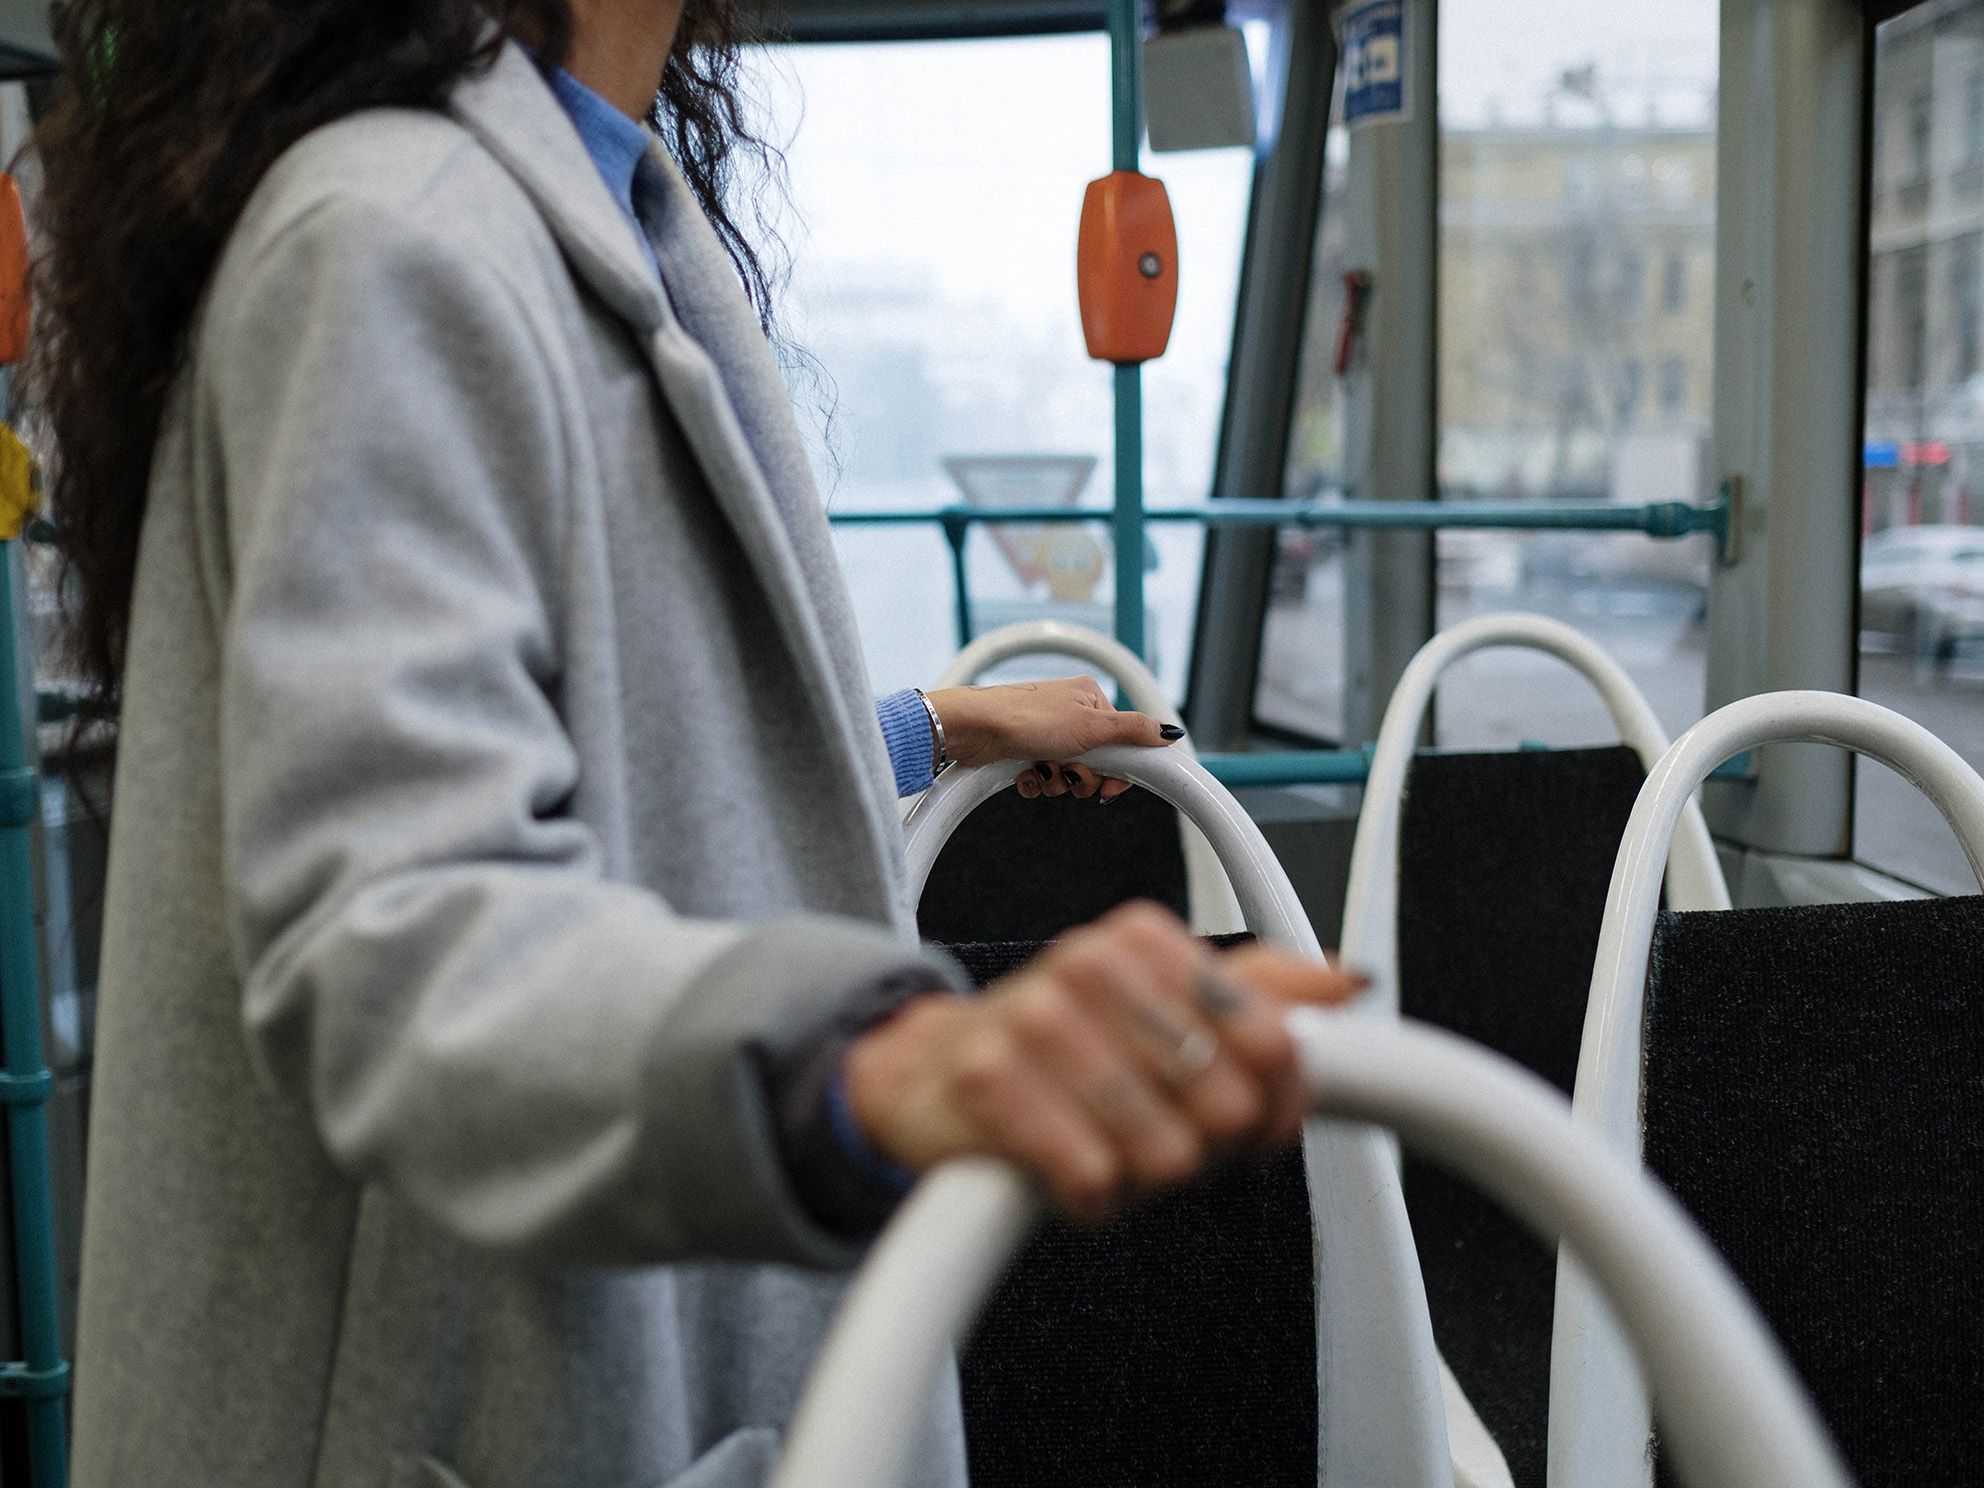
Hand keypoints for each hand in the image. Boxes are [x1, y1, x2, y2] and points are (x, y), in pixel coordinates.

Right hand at [843, 903, 1364, 1220]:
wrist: (934, 1074)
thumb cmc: (1064, 1047)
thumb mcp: (1163, 1005)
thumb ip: (1262, 993)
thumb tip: (1351, 982)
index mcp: (1145, 936)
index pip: (1277, 1042)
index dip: (1273, 1108)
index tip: (1243, 1120)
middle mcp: (1090, 961)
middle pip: (1227, 1108)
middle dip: (1201, 1147)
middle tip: (1152, 1131)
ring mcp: (1035, 1017)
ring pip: (1165, 1155)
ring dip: (1138, 1176)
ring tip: (1101, 1144)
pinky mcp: (987, 1081)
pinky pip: (1093, 1182)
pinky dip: (1088, 1200)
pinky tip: (1061, 1168)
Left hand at [924, 677, 1182, 802]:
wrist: (974, 728)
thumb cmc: (1028, 719)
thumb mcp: (1092, 726)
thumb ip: (1134, 732)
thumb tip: (1171, 733)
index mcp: (1091, 699)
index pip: (1122, 742)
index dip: (1118, 772)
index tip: (1110, 790)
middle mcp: (1070, 712)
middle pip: (1096, 761)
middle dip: (1082, 777)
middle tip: (1070, 774)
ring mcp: (1045, 732)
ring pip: (1068, 773)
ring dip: (1057, 782)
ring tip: (1042, 771)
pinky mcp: (1023, 749)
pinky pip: (1043, 776)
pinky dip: (1036, 782)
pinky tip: (1026, 775)